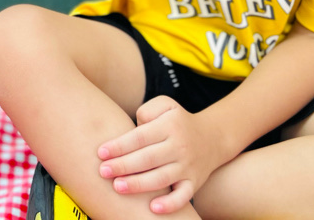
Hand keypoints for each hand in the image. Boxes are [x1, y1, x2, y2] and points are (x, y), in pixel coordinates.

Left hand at [97, 96, 222, 213]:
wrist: (213, 137)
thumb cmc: (177, 121)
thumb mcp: (165, 105)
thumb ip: (147, 111)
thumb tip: (133, 128)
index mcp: (169, 125)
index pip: (140, 137)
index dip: (119, 145)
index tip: (100, 152)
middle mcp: (179, 146)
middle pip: (147, 158)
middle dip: (123, 166)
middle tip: (102, 171)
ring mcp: (187, 166)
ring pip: (161, 178)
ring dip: (138, 184)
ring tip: (117, 187)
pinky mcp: (194, 183)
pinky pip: (183, 196)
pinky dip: (170, 204)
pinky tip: (152, 208)